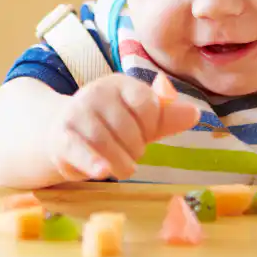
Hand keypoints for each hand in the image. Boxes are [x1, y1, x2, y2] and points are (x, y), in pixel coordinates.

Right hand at [49, 73, 199, 180]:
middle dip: (135, 148)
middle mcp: (96, 93)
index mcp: (120, 84)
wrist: (61, 133)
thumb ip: (166, 118)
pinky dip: (92, 162)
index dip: (151, 126)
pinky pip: (78, 149)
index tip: (145, 133)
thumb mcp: (140, 121)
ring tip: (121, 168)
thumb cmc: (109, 128)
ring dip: (120, 163)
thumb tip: (195, 113)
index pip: (147, 105)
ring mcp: (77, 113)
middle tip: (129, 153)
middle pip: (128, 128)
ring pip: (107, 143)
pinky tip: (103, 172)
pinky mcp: (61, 136)